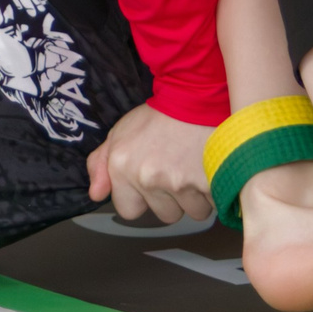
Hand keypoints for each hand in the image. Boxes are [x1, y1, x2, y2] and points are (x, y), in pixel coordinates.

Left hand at [86, 103, 214, 225]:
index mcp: (123, 168)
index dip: (142, 199)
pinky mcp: (209, 182)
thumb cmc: (158, 116)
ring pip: (193, 211)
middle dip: (173, 199)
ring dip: (197, 197)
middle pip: (166, 215)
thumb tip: (96, 194)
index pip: (129, 211)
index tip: (151, 183)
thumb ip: (100, 165)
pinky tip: (210, 170)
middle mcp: (148, 178)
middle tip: (177, 170)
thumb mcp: (119, 133)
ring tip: (195, 168)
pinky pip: (215, 204)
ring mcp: (179, 182)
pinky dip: (216, 192)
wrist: (195, 96)